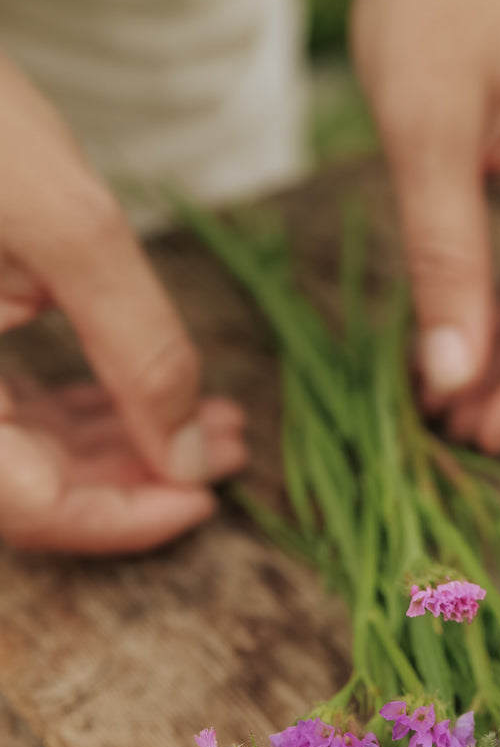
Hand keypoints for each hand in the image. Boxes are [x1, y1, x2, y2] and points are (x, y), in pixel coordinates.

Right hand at [0, 52, 247, 551]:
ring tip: (218, 426)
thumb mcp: (67, 226)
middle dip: (146, 476)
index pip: (31, 505)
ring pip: (35, 453)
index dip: (124, 520)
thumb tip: (190, 461)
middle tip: (229, 454)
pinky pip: (23, 409)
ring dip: (132, 444)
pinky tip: (161, 397)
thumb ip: (138, 349)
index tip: (206, 501)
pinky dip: (97, 408)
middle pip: (38, 487)